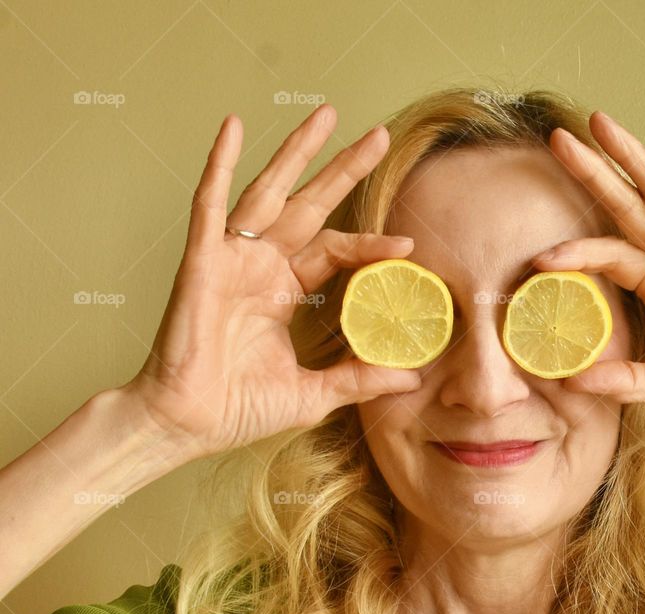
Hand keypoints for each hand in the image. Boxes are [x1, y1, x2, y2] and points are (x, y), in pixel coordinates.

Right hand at [122, 105, 421, 460]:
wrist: (187, 424)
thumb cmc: (239, 408)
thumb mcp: (314, 392)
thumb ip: (359, 378)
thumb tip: (412, 379)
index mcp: (283, 290)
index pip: (335, 250)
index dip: (368, 244)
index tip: (408, 245)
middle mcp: (260, 266)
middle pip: (310, 205)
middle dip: (343, 170)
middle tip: (378, 136)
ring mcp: (231, 258)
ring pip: (269, 192)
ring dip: (296, 153)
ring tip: (327, 115)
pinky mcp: (202, 260)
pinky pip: (210, 204)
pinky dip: (218, 164)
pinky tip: (232, 126)